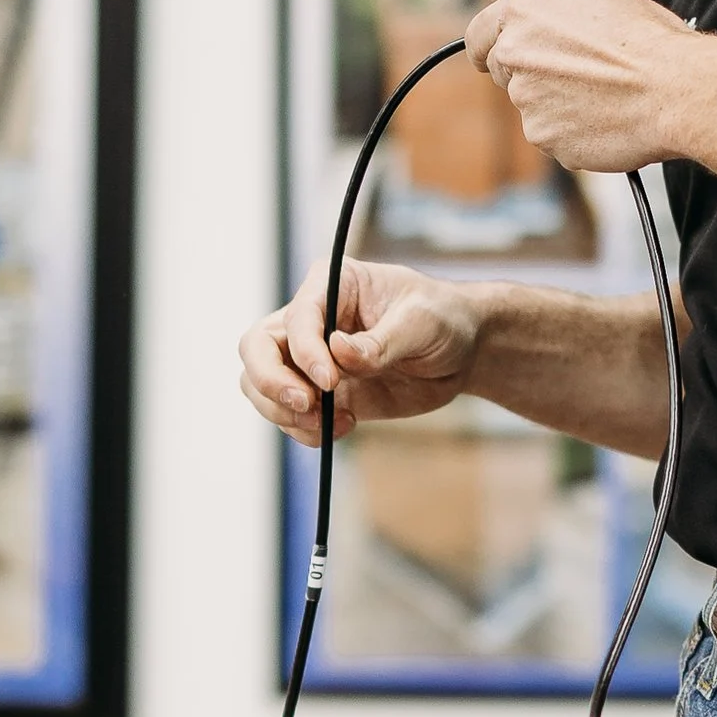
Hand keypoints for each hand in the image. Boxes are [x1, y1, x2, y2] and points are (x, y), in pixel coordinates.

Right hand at [238, 252, 480, 448]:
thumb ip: (381, 340)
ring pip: (259, 385)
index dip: (305, 352)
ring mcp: (310, 359)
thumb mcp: (422, 322)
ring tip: (332, 423)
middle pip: (256, 348)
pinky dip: (304, 430)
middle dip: (269, 382)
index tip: (330, 380)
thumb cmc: (442, 319)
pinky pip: (288, 416)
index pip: (296, 318)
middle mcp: (310, 320)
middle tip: (306, 406)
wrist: (460, 353)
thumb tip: (338, 352)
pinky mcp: (320, 393)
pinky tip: (342, 428)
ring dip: (284, 412)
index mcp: (330, 285)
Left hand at [468, 0, 709, 174]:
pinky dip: (575, 133)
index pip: (478, 35)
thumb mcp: (604, 0)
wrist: (675, 90)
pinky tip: (609, 120)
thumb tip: (556, 27)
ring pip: (533, 107)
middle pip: (505, 72)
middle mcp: (515, 53)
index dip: (486, 49)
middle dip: (533, 76)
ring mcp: (526, 99)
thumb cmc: (650, 40)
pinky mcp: (543, 137)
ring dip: (560, 106)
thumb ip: (561, 15)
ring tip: (607, 97)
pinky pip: (554, 136)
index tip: (488, 60)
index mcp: (525, 10)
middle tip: (578, 78)